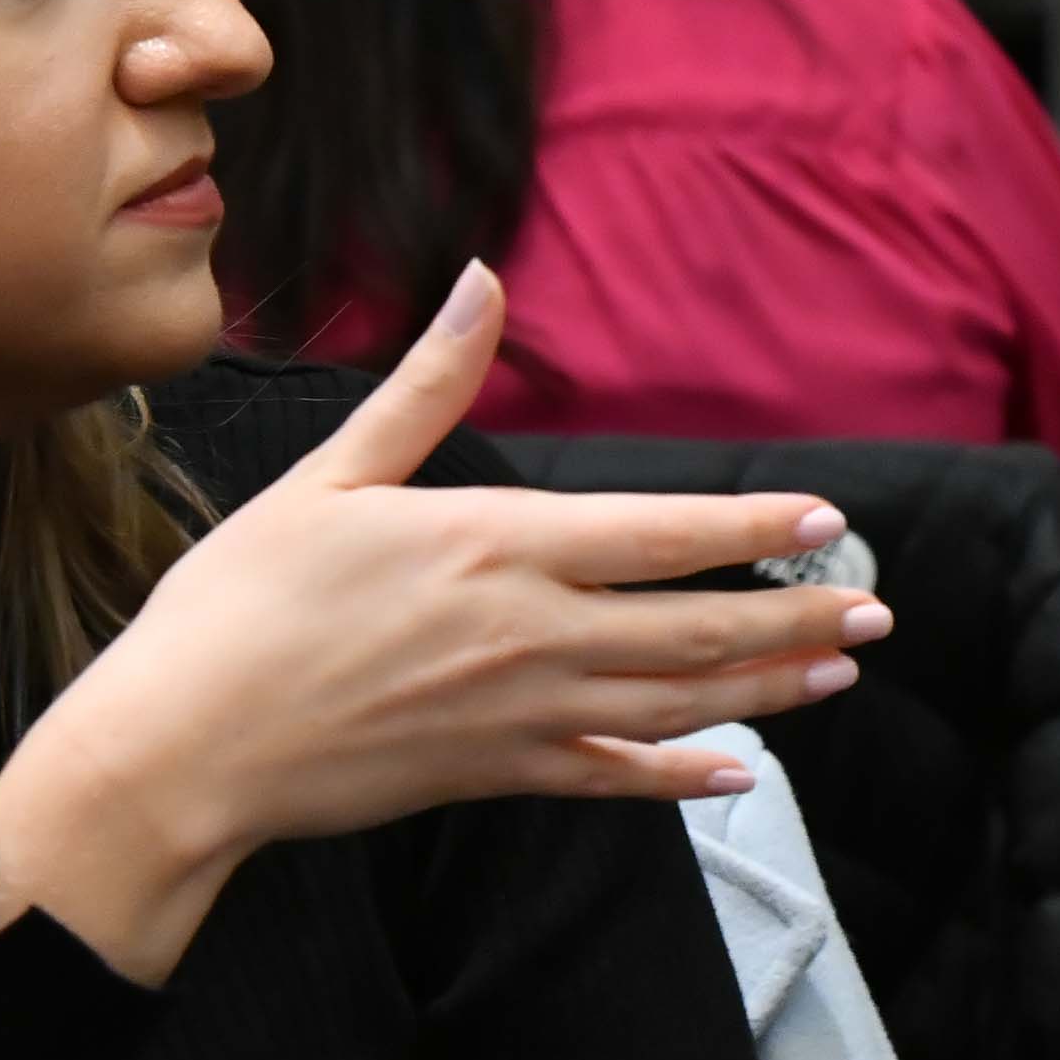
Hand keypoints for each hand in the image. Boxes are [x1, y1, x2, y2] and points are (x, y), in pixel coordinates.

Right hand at [0, 263, 887, 977]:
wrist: (181, 748)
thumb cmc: (240, 603)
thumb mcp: (331, 476)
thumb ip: (427, 385)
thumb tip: (477, 279)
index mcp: (495, 546)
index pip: (661, 534)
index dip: (754, 527)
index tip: (830, 521)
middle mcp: (526, 635)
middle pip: (693, 627)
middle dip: (795, 617)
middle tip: (878, 613)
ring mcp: (516, 715)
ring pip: (671, 704)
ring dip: (763, 690)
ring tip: (836, 674)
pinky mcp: (490, 776)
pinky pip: (609, 780)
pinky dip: (678, 779)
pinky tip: (733, 776)